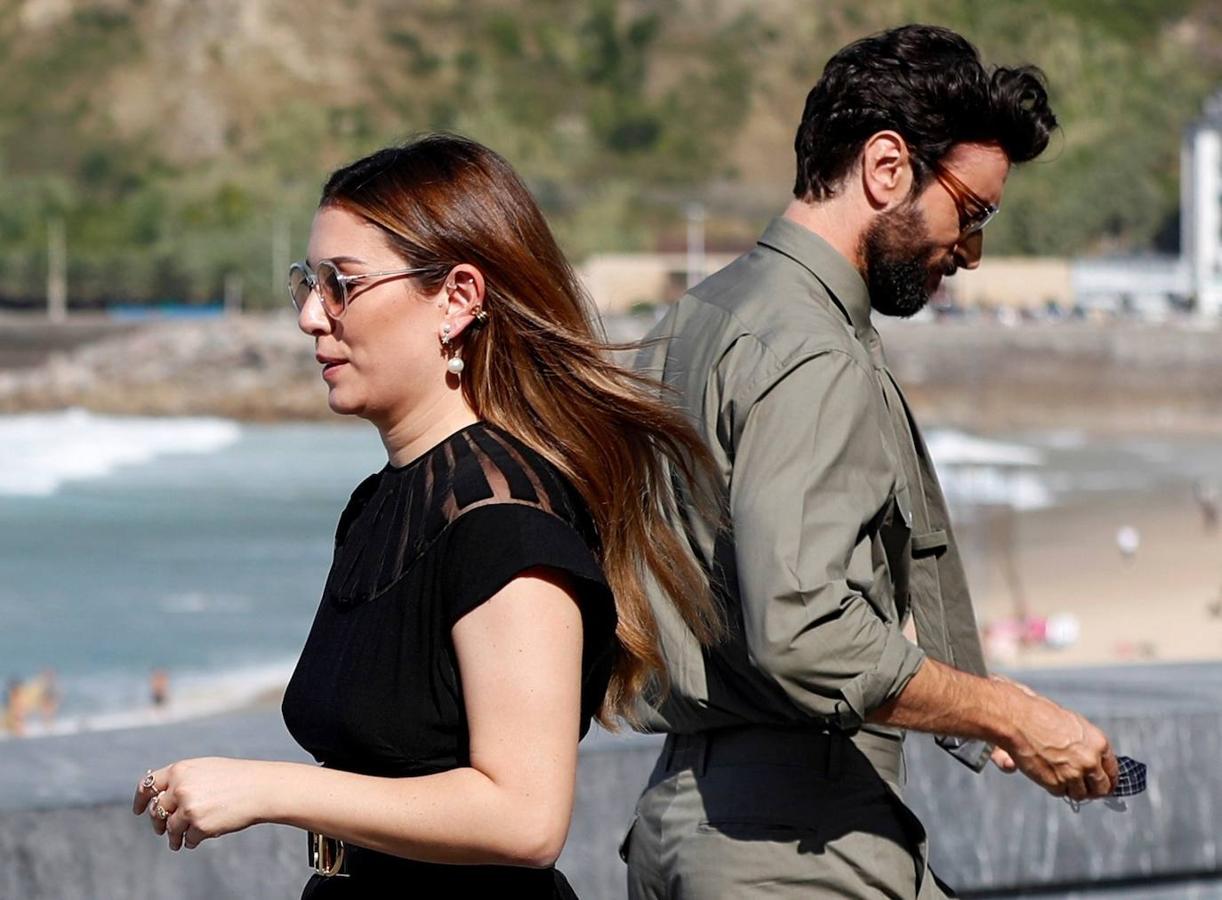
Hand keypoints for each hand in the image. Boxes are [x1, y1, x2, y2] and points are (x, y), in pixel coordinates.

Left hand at [132, 757, 271, 850]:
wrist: (261, 788)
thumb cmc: (236, 777)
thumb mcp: (205, 769)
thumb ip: (182, 779)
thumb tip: (160, 797)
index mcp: (180, 770)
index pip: (147, 785)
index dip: (140, 799)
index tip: (138, 810)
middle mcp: (180, 788)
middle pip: (156, 810)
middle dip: (158, 822)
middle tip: (162, 829)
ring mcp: (188, 807)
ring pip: (170, 828)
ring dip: (173, 836)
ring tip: (178, 841)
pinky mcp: (198, 825)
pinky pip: (187, 839)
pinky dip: (191, 841)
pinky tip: (199, 838)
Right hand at [996, 684, 1117, 801]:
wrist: (1017, 719)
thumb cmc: (1041, 715)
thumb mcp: (1073, 725)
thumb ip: (1086, 745)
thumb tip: (1091, 762)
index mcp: (1099, 744)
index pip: (1112, 770)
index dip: (1107, 778)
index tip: (1102, 782)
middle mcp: (1091, 761)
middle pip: (1101, 788)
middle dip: (1094, 790)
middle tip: (1085, 788)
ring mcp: (1074, 774)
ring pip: (1080, 794)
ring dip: (1072, 789)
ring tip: (1060, 778)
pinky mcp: (1056, 783)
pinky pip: (1059, 792)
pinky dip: (1053, 786)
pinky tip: (1046, 773)